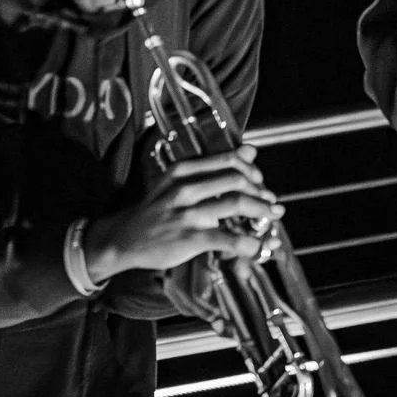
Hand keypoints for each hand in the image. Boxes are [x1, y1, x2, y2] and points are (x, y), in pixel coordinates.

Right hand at [83, 148, 280, 285]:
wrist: (124, 237)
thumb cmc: (155, 209)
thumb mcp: (177, 180)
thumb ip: (212, 167)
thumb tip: (250, 150)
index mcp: (182, 170)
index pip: (227, 159)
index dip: (251, 169)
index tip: (259, 180)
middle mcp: (185, 187)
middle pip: (236, 178)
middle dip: (260, 190)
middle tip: (269, 201)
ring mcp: (187, 213)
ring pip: (235, 203)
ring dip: (261, 210)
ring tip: (271, 216)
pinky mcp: (190, 238)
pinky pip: (227, 239)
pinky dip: (247, 243)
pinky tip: (255, 246)